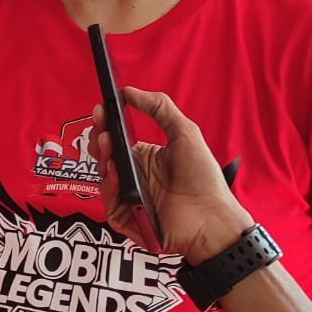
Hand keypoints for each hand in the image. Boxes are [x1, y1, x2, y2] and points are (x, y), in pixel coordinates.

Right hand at [94, 87, 254, 263]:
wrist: (212, 216)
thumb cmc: (204, 178)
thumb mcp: (184, 132)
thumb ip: (158, 107)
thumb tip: (129, 91)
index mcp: (145, 159)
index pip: (116, 141)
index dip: (105, 126)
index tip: (100, 110)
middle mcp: (135, 178)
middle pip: (104, 158)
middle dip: (98, 141)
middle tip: (101, 129)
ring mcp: (131, 199)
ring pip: (103, 180)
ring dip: (102, 160)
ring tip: (107, 144)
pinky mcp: (129, 220)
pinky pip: (109, 205)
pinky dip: (109, 189)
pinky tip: (116, 174)